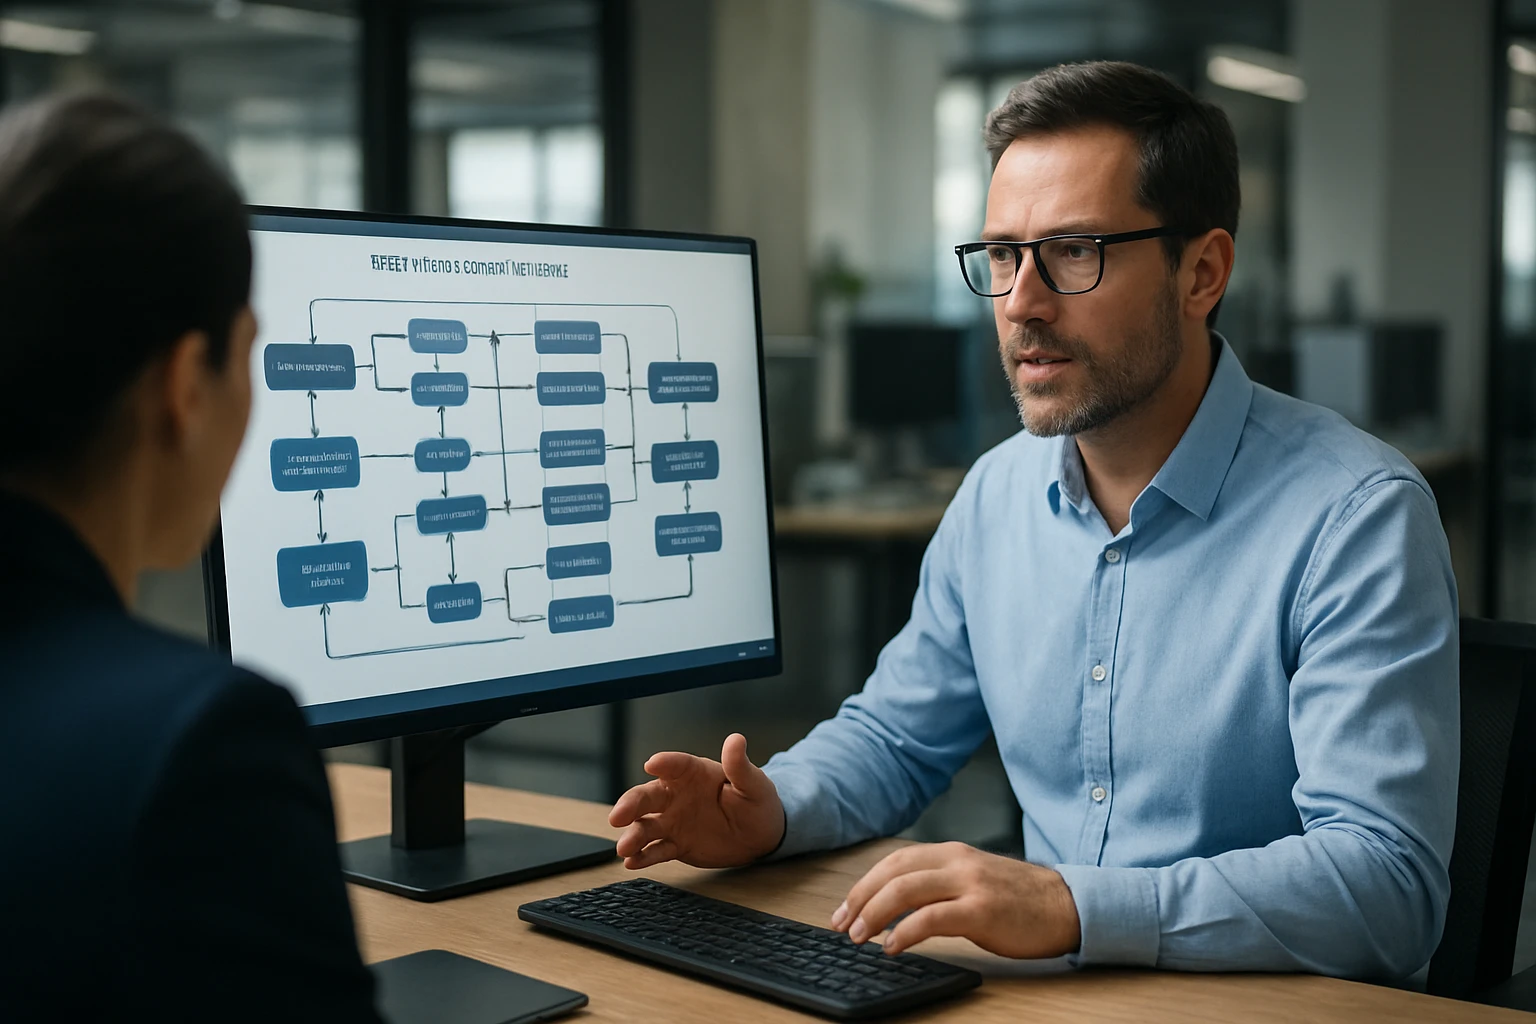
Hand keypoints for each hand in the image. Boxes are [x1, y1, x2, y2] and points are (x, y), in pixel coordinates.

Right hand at [608, 733, 785, 868]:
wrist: (760, 835)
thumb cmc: (756, 801)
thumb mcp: (753, 783)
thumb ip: (739, 765)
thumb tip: (736, 739)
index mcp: (694, 773)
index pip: (676, 765)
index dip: (664, 763)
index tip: (651, 764)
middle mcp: (677, 795)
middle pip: (647, 796)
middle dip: (630, 805)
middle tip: (617, 817)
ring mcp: (673, 821)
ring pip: (646, 826)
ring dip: (633, 835)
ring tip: (624, 848)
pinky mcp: (676, 844)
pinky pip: (657, 849)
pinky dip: (644, 856)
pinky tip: (632, 862)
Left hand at [830, 842, 1081, 958]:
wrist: (1065, 906)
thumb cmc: (1017, 899)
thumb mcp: (973, 879)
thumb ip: (938, 884)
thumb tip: (894, 904)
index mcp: (952, 853)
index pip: (894, 861)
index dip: (864, 884)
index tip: (844, 908)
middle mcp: (957, 862)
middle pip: (893, 873)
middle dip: (860, 898)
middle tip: (841, 924)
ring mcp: (970, 884)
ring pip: (905, 891)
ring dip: (874, 914)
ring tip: (859, 936)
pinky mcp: (982, 911)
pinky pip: (931, 918)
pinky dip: (904, 932)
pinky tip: (891, 946)